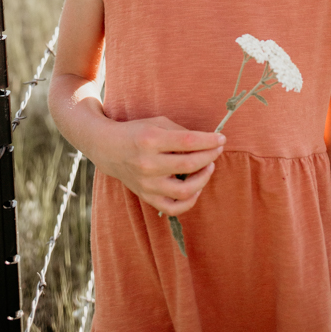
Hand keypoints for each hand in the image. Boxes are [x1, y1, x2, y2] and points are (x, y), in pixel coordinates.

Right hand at [95, 115, 225, 216]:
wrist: (108, 148)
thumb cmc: (137, 132)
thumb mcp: (157, 122)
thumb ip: (181, 132)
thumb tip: (207, 141)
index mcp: (150, 139)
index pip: (188, 141)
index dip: (209, 140)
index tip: (221, 138)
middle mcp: (148, 163)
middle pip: (189, 163)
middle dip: (210, 155)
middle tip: (218, 149)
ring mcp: (147, 183)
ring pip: (185, 190)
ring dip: (204, 178)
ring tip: (209, 166)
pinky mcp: (146, 196)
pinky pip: (173, 208)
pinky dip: (189, 201)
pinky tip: (196, 188)